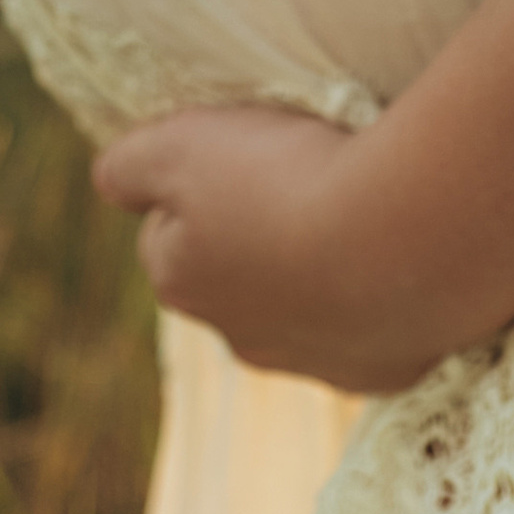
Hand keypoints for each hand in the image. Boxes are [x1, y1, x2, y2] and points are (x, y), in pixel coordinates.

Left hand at [92, 101, 461, 395]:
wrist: (404, 237)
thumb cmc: (284, 181)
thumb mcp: (180, 144)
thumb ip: (128, 165)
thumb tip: (109, 183)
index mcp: (184, 283)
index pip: (165, 235)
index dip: (196, 186)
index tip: (240, 157)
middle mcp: (240, 338)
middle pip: (235, 276)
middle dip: (259, 235)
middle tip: (302, 177)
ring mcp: (315, 362)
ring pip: (303, 307)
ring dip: (319, 267)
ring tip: (357, 208)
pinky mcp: (382, 369)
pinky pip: (372, 327)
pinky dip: (379, 292)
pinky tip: (397, 251)